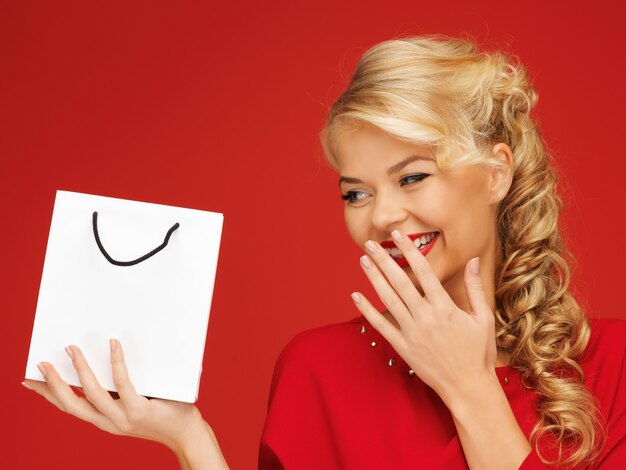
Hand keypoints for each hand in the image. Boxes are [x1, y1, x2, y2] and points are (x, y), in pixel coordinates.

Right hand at [22, 340, 226, 467]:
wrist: (187, 433)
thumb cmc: (164, 412)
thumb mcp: (134, 402)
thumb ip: (120, 389)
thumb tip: (110, 355)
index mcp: (104, 420)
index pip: (69, 408)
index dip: (47, 395)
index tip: (28, 382)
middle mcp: (109, 422)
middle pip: (71, 404)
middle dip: (53, 384)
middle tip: (41, 363)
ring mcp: (123, 417)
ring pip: (92, 393)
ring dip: (80, 370)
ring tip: (71, 349)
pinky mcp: (139, 410)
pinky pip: (123, 383)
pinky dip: (116, 362)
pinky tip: (113, 345)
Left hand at [350, 230, 497, 406]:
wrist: (468, 386)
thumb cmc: (478, 352)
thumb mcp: (483, 317)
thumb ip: (475, 288)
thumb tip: (474, 260)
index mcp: (445, 307)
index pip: (424, 272)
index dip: (409, 251)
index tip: (398, 235)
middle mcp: (426, 317)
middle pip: (400, 282)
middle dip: (384, 260)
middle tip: (370, 243)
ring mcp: (412, 332)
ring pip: (388, 299)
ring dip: (374, 279)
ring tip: (363, 261)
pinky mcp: (402, 347)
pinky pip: (381, 326)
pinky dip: (367, 311)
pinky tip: (356, 296)